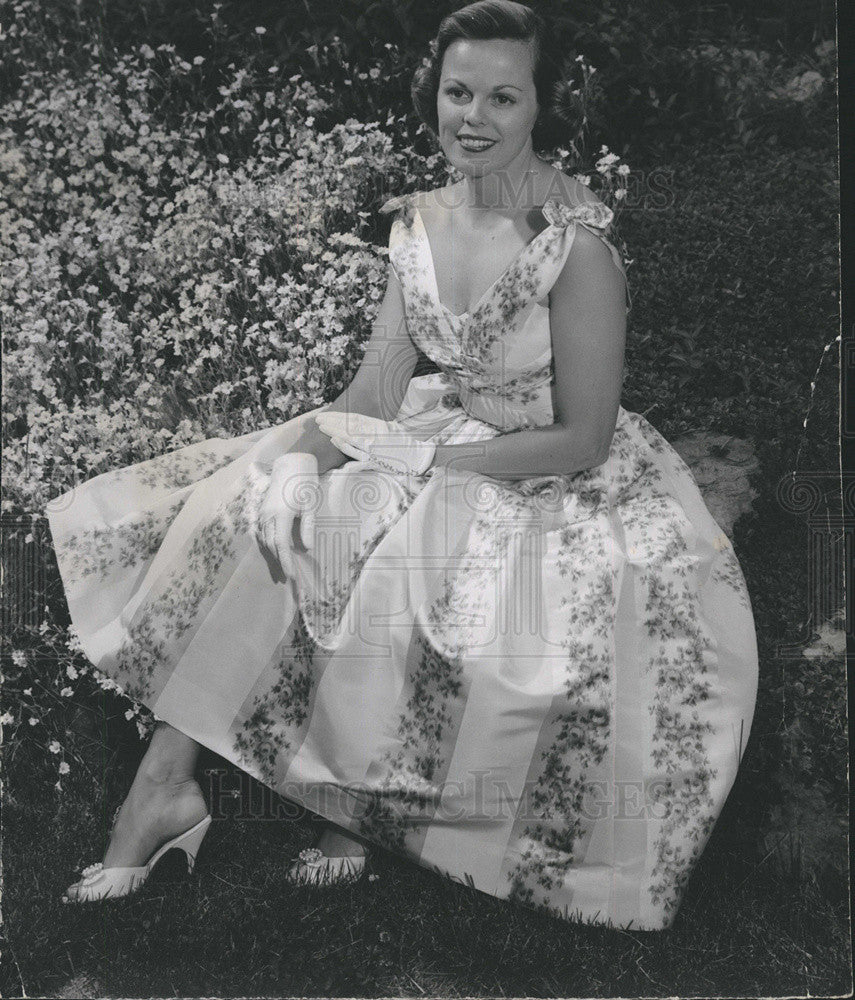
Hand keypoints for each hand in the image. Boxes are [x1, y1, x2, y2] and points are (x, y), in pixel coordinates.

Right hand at [255, 452, 318, 580]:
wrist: (291, 463)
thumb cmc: (304, 482)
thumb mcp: (311, 504)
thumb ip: (308, 527)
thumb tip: (307, 548)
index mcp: (281, 515)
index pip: (281, 545)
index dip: (285, 561)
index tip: (291, 575)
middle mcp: (268, 515)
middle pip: (271, 545)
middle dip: (279, 561)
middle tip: (287, 576)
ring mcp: (263, 512)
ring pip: (265, 539)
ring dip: (272, 553)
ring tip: (282, 566)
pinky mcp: (262, 509)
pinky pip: (262, 531)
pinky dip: (268, 543)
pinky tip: (275, 549)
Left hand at [313, 411, 435, 475]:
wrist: (418, 459)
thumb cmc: (405, 444)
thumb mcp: (392, 428)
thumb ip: (376, 425)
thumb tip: (361, 423)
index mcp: (379, 426)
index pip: (354, 419)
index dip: (338, 416)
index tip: (326, 414)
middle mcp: (375, 435)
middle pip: (349, 426)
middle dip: (332, 422)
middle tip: (318, 419)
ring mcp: (374, 448)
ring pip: (350, 438)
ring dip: (334, 432)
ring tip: (322, 427)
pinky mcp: (375, 461)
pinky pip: (357, 454)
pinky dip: (345, 447)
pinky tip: (335, 440)